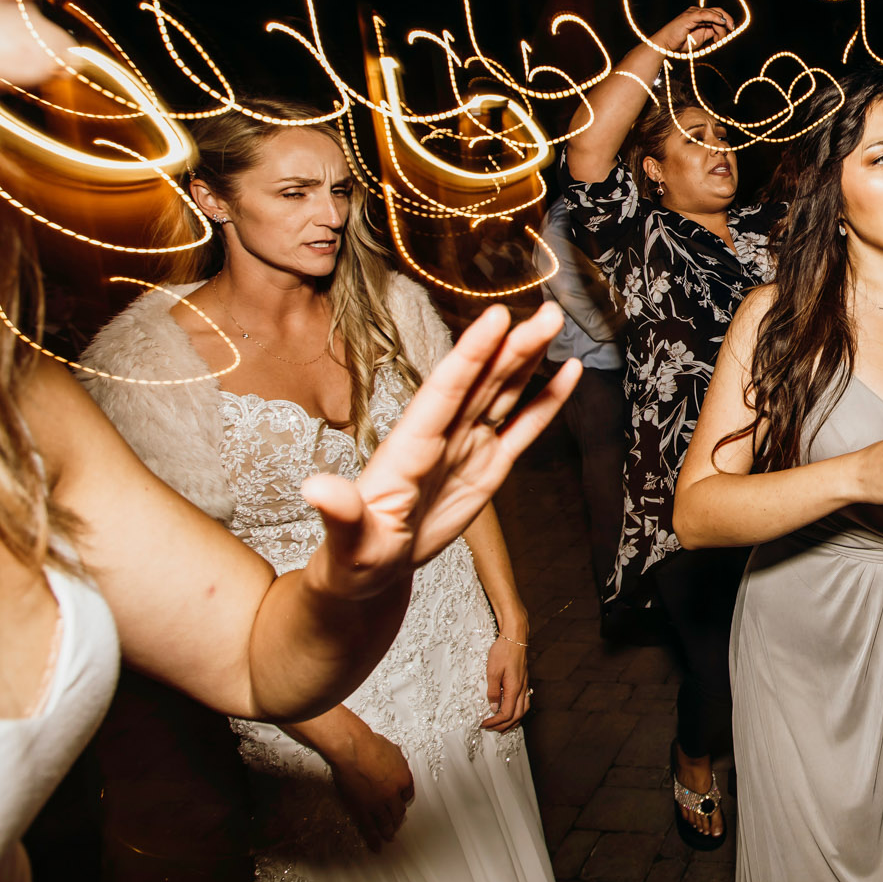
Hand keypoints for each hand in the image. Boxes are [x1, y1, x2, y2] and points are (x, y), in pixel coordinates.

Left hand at [300, 303, 576, 602]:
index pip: (445, 392)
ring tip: (553, 323)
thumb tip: (315, 489)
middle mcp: (441, 435)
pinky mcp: (489, 466)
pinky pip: (523, 428)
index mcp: (409, 447)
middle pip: (483, 382)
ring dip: (529, 359)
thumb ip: (339, 513)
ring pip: (504, 393)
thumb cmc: (354, 556)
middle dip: (513, 346)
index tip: (496, 318)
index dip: (471, 354)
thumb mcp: (347, 540)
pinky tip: (567, 372)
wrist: (374, 569)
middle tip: (547, 313)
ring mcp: (468, 446)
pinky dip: (547, 401)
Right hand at [331, 727, 414, 851]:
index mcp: (403, 778)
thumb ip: (396, 760)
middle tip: (396, 824)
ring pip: (386, 822)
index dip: (403, 799)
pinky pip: (369, 828)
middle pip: (398, 811)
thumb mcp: (392, 749)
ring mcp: (378, 803)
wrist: (353, 750)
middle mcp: (393, 793)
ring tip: (389, 838)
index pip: (407, 794)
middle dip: (397, 818)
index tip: (400, 802)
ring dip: (388, 831)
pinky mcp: (362, 809)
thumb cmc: (369, 744)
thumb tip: (395, 760)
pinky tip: (376, 847)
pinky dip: (374, 839)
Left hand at [483, 632, 529, 732]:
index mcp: (514, 689)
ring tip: (504, 727)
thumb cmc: (503, 651)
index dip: (495, 722)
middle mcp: (522, 689)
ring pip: (524, 710)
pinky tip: (512, 711)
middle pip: (517, 715)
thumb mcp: (492, 671)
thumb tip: (493, 707)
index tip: (483, 724)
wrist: (515, 636)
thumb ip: (492, 691)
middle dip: (504, 726)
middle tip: (491, 729)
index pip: (506, 714)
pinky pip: (525, 702)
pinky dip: (518, 711)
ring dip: (514, 721)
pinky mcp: (524, 680)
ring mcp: (525, 685)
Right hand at [652, 5, 736, 54]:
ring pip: (713, 14)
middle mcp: (696, 12)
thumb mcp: (700, 39)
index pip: (717, 14)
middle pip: (717, 11)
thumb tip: (721, 34)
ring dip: (721, 25)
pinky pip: (705, 14)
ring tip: (720, 38)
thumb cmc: (680, 43)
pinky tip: (721, 22)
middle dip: (727, 20)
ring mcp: (693, 13)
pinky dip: (715, 17)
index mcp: (699, 17)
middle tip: (732, 30)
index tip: (731, 31)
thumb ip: (710, 34)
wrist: (666, 45)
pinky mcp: (690, 17)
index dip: (726, 21)